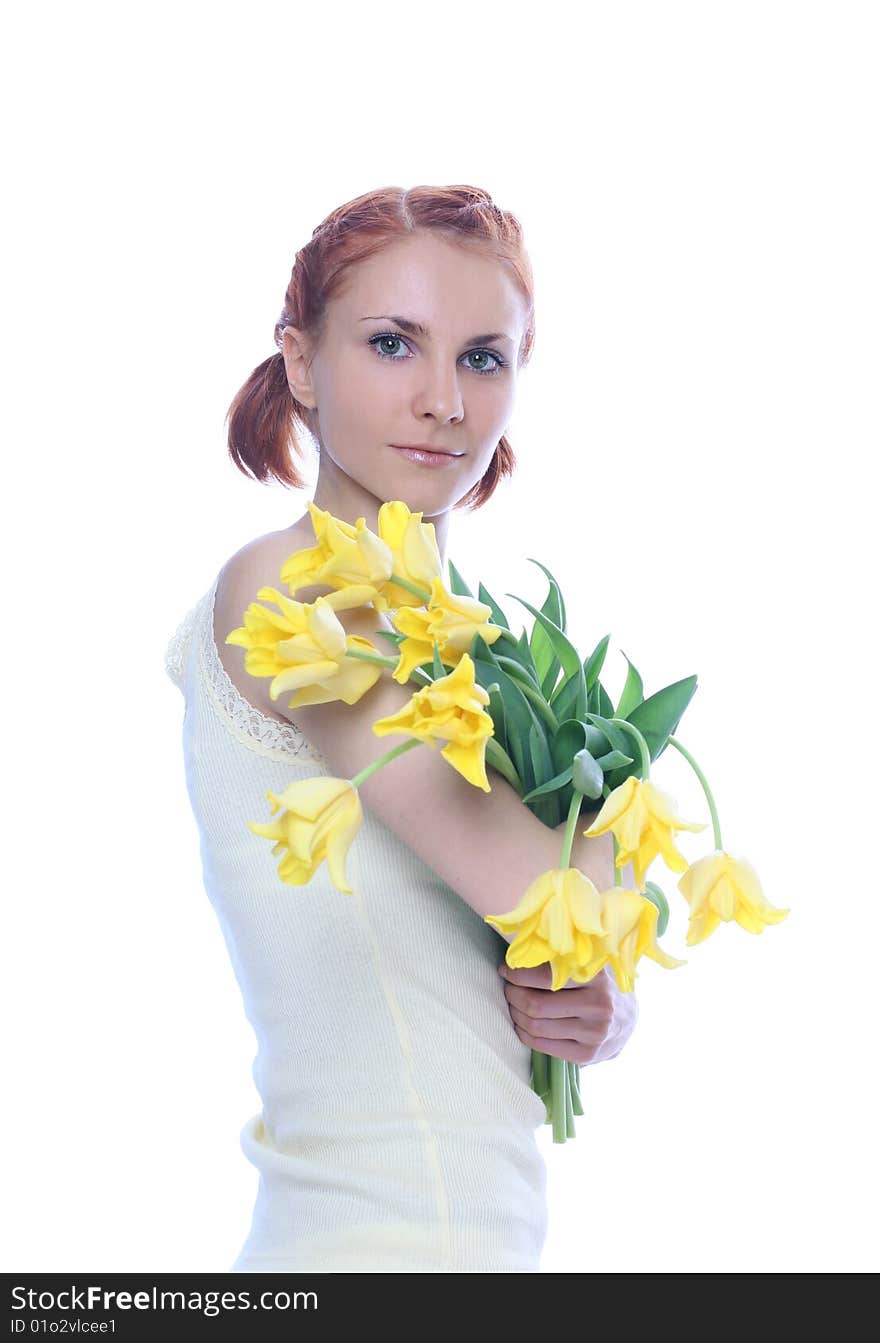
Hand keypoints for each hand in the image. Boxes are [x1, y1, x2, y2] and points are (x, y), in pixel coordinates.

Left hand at [498, 962, 637, 1065]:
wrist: (626, 1020)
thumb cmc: (596, 986)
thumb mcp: (587, 967)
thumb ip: (562, 960)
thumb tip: (521, 950)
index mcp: (596, 977)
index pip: (545, 976)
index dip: (518, 974)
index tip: (507, 969)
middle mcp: (598, 1005)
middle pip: (535, 1004)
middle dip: (512, 994)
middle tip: (507, 987)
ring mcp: (594, 1033)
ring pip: (535, 1025)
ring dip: (515, 1014)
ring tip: (513, 1004)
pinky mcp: (586, 1055)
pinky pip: (540, 1044)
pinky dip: (523, 1033)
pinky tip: (522, 1024)